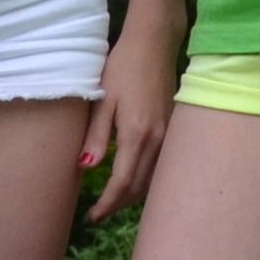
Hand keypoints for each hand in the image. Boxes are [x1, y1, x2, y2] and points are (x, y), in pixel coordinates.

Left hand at [80, 21, 180, 223]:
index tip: (93, 216)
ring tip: (113, 201)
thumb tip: (86, 167)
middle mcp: (157, 140)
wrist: (154, 43)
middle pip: (139, 187)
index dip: (107, 204)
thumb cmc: (123, 66)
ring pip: (152, 180)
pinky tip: (134, 179)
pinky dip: (146, 180)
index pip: (122, 183)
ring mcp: (168, 136)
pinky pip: (160, 167)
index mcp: (136, 134)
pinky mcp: (173, 130)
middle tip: (99, 213)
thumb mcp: (103, 99)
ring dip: (133, 195)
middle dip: (119, 205)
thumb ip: (96, 135)